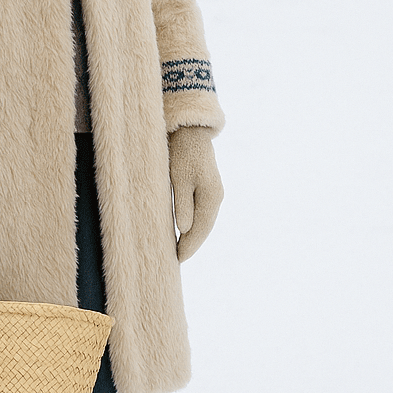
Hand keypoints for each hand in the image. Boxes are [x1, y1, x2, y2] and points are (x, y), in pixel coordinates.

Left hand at [169, 127, 222, 262]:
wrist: (190, 132)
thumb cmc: (181, 153)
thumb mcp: (178, 177)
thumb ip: (182, 203)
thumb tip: (185, 229)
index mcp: (211, 196)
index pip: (200, 229)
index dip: (189, 245)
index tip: (177, 260)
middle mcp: (216, 198)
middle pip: (204, 228)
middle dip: (191, 245)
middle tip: (176, 260)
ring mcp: (213, 193)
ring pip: (204, 222)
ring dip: (193, 237)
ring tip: (179, 250)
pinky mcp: (207, 189)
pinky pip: (202, 214)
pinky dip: (194, 226)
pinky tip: (185, 231)